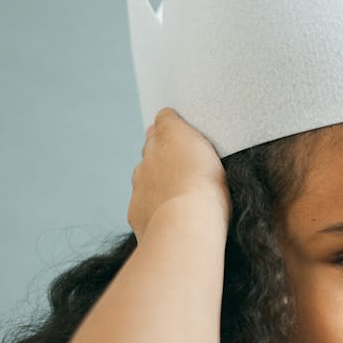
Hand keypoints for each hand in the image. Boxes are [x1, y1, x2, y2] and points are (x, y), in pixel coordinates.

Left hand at [128, 108, 230, 242]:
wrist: (186, 225)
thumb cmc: (205, 187)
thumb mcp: (206, 148)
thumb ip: (179, 129)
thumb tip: (164, 117)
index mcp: (168, 136)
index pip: (164, 122)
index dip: (172, 128)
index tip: (181, 134)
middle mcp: (148, 157)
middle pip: (151, 148)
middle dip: (161, 152)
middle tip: (182, 163)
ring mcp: (139, 186)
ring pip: (144, 176)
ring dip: (156, 180)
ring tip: (179, 193)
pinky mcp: (136, 212)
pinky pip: (142, 204)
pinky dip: (153, 206)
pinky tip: (170, 215)